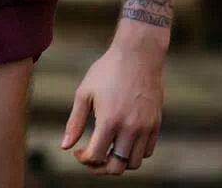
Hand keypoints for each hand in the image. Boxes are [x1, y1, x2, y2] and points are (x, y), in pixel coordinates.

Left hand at [60, 43, 163, 174]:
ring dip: (119, 163)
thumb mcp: (85, 92)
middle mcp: (129, 128)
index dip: (84, 159)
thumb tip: (65, 146)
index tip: (78, 152)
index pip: (96, 157)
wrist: (138, 54)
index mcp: (109, 121)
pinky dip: (135, 153)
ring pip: (134, 163)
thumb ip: (75, 121)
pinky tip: (124, 141)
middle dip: (100, 168)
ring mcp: (145, 127)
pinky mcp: (156, 123)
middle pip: (116, 167)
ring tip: (108, 150)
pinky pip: (147, 151)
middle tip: (92, 159)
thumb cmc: (108, 70)